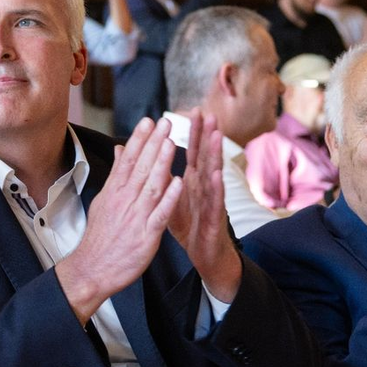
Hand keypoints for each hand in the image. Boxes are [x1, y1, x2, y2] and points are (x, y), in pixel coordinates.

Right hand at [56, 118, 182, 322]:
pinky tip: (178, 182)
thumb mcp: (104, 200)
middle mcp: (125, 200)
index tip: (149, 120)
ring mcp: (136, 217)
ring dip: (161, 164)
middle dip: (154, 143)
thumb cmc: (100, 236)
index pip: (128, 159)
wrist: (92, 269)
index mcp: (115, 191)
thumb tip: (120, 149)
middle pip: (141, 167)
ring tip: (171, 143)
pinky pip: (160, 214)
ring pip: (151, 186)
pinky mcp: (146, 235)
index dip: (139, 139)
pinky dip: (169, 198)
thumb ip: (116, 174)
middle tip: (166, 122)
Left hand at [167, 109, 241, 300]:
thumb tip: (150, 157)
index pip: (193, 151)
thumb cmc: (190, 226)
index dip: (193, 132)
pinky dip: (216, 188)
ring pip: (214, 175)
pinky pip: (215, 202)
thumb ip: (162, 177)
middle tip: (209, 114)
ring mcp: (212, 202)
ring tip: (216, 136)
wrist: (206, 256)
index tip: (192, 110)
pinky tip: (217, 175)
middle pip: (206, 157)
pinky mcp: (214, 220)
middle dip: (207, 135)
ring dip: (215, 155)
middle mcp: (205, 187)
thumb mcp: (172, 199)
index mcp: (193, 181)